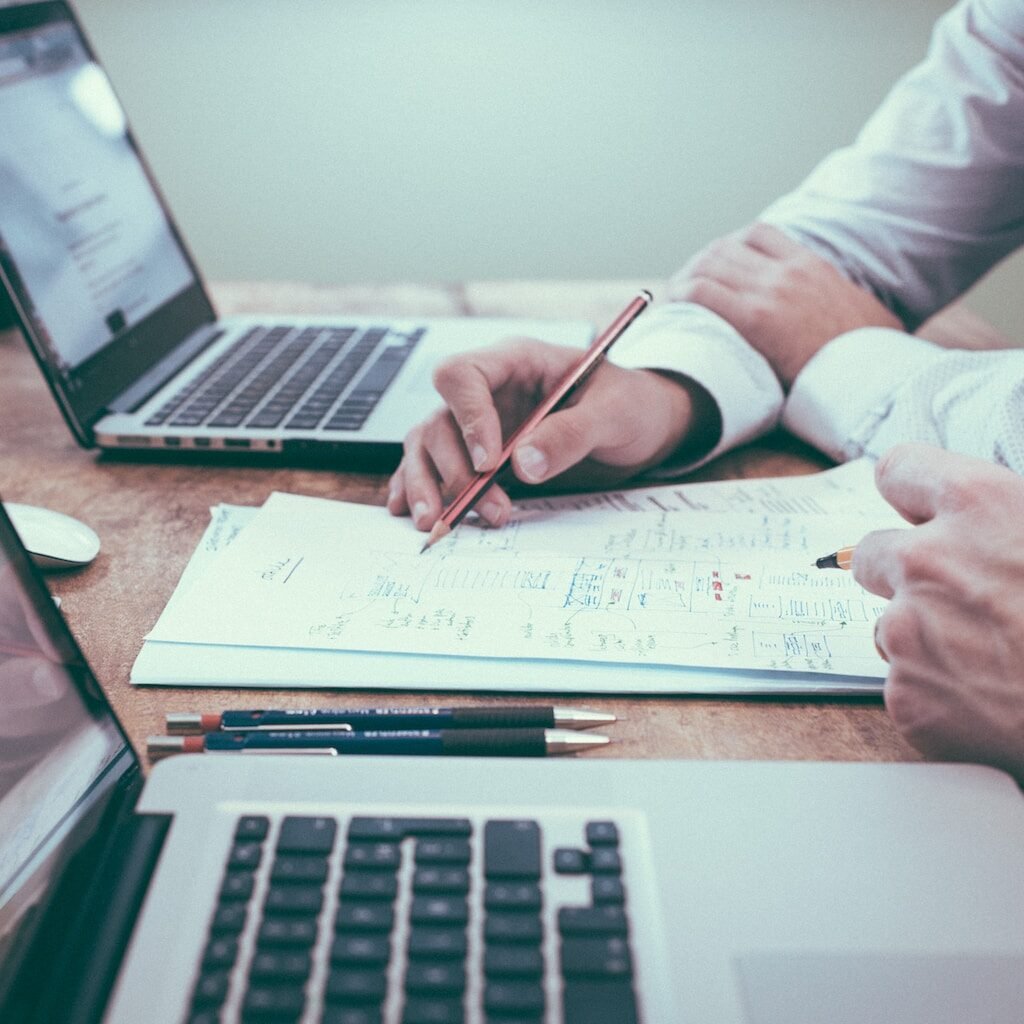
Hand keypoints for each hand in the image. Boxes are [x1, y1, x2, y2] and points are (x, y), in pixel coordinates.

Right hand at [387, 338, 715, 529]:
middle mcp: (488, 391)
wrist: (643, 426)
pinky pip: (434, 466)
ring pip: (427, 446)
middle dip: (455, 470)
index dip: (467, 418)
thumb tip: (523, 465)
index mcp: (516, 362)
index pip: (462, 375)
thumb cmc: (631, 405)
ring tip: (438, 524)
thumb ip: (571, 434)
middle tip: (488, 508)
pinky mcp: (478, 454)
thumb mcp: (614, 413)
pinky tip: (411, 513)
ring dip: (429, 486)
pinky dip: (419, 488)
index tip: (489, 463)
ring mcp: (479, 423)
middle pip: (439, 420)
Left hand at [669, 223, 903, 386]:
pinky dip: (680, 297)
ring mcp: (771, 291)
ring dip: (684, 279)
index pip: (759, 234)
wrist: (874, 376)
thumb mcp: (864, 316)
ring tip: (672, 301)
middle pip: (725, 247)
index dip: (729, 247)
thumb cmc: (870, 359)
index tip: (716, 267)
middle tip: (683, 288)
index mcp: (813, 266)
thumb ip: (839, 307)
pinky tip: (672, 311)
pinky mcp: (755, 318)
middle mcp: (789, 270)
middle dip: (698, 265)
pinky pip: (702, 293)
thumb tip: (846, 322)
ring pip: (708, 264)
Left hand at [852, 443, 1023, 782]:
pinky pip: (905, 685)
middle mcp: (927, 559)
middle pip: (872, 552)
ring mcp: (907, 630)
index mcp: (978, 504)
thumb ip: (1008, 520)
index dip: (911, 492)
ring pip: (889, 625)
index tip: (916, 507)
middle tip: (958, 598)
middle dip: (904, 573)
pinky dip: (937, 695)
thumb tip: (985, 522)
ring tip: (992, 659)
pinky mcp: (905, 694)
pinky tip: (988, 700)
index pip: (899, 469)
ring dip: (924, 639)